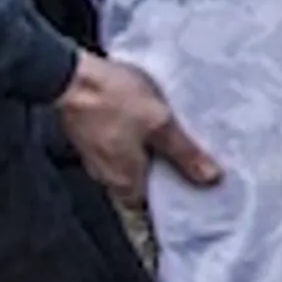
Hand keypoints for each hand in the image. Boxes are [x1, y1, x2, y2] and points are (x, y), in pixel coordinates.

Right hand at [56, 49, 222, 209]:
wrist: (72, 75)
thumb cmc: (114, 100)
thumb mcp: (160, 124)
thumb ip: (184, 153)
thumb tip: (210, 179)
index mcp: (124, 181)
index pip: (150, 207)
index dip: (171, 198)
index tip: (194, 186)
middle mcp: (105, 175)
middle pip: (140, 184)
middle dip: (163, 172)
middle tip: (190, 157)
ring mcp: (94, 155)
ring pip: (128, 162)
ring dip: (149, 152)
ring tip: (172, 135)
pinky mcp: (89, 135)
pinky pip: (117, 144)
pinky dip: (133, 137)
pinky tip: (146, 120)